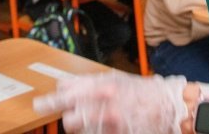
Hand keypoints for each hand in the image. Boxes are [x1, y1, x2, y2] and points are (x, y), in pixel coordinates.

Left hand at [33, 72, 188, 133]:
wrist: (167, 106)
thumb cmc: (140, 91)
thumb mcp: (113, 79)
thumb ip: (88, 84)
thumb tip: (62, 87)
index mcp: (100, 85)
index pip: (63, 92)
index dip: (52, 99)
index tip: (40, 104)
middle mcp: (102, 103)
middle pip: (68, 117)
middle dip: (68, 117)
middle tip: (67, 115)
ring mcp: (108, 123)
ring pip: (79, 130)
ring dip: (81, 126)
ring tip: (95, 119)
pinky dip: (93, 132)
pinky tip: (104, 126)